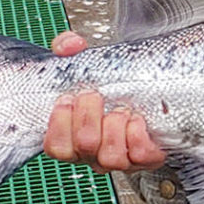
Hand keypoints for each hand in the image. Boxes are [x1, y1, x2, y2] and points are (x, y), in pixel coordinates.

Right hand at [42, 31, 167, 171]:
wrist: (148, 88)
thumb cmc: (110, 84)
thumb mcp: (85, 63)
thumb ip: (69, 47)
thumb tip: (70, 45)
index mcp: (73, 137)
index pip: (56, 147)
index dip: (59, 124)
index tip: (68, 98)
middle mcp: (94, 153)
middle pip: (84, 147)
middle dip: (88, 117)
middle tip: (95, 97)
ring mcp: (120, 158)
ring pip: (110, 157)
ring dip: (114, 128)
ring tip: (120, 110)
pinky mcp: (146, 157)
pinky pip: (139, 155)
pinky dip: (137, 136)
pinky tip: (136, 120)